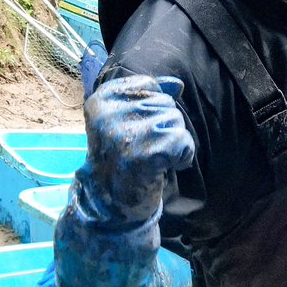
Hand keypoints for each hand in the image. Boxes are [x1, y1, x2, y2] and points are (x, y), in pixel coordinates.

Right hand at [79, 75, 194, 224]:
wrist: (111, 201)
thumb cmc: (123, 155)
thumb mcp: (125, 118)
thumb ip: (149, 95)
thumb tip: (177, 85)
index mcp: (102, 100)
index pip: (149, 84)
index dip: (152, 108)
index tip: (135, 128)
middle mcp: (110, 114)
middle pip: (166, 103)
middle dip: (164, 126)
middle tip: (143, 147)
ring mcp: (127, 134)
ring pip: (176, 121)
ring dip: (172, 142)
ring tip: (151, 157)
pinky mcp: (147, 154)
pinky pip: (184, 141)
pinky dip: (182, 156)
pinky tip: (162, 166)